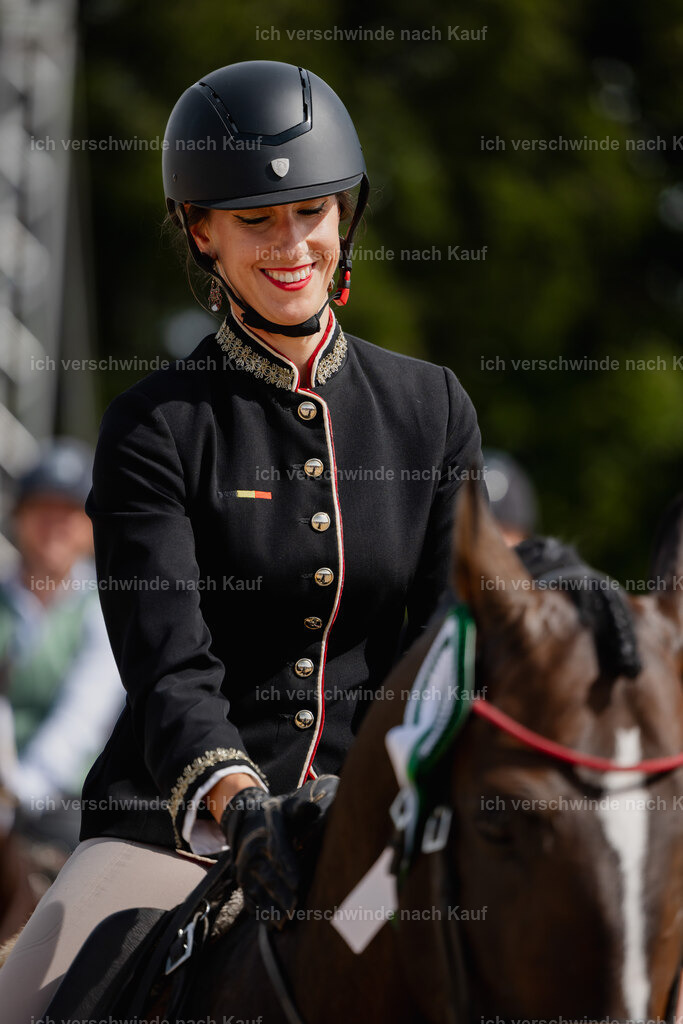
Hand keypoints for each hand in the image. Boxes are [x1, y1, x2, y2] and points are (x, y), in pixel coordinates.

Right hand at [220, 775, 338, 928]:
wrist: (248, 819)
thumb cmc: (278, 815)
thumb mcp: (287, 806)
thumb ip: (300, 809)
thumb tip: (312, 810)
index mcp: (267, 831)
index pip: (278, 850)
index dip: (288, 867)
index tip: (297, 882)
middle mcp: (253, 850)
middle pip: (269, 875)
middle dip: (282, 893)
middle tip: (295, 907)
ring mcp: (247, 867)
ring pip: (259, 890)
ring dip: (270, 907)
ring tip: (284, 922)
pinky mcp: (243, 880)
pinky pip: (250, 898)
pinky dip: (259, 912)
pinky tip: (271, 925)